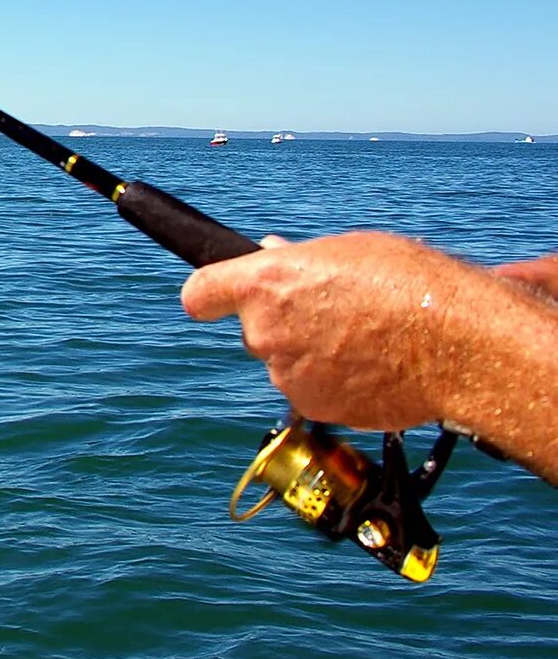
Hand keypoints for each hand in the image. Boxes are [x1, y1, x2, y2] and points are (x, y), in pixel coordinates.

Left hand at [180, 232, 472, 430]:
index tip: (213, 298)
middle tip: (330, 312)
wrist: (457, 345)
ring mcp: (287, 374)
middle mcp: (265, 331)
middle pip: (254, 330)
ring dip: (310, 354)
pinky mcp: (313, 407)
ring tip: (365, 338)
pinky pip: (312, 390)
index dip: (209, 294)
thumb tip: (270, 254)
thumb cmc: (408, 285)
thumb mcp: (347, 251)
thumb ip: (298, 262)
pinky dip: (333, 382)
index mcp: (264, 284)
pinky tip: (372, 367)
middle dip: (281, 323)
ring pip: (285, 363)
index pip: (200, 292)